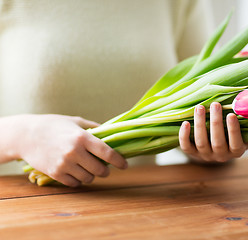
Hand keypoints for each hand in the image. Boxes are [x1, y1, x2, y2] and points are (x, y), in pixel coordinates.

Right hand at [10, 114, 126, 186]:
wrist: (27, 135)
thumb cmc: (54, 125)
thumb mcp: (76, 121)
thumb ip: (95, 128)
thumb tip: (112, 133)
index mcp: (82, 137)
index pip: (107, 153)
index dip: (119, 161)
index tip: (125, 165)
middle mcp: (75, 152)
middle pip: (100, 170)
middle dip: (105, 170)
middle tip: (104, 168)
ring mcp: (64, 164)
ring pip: (88, 178)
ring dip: (92, 175)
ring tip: (89, 169)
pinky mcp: (55, 173)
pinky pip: (75, 183)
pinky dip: (78, 180)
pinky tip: (77, 172)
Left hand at [179, 102, 247, 163]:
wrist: (215, 147)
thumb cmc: (235, 135)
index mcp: (236, 151)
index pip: (235, 143)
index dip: (233, 130)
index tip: (231, 114)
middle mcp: (220, 156)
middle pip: (217, 142)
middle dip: (215, 123)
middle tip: (214, 104)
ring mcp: (205, 155)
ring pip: (201, 142)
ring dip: (199, 124)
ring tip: (200, 107)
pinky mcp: (192, 153)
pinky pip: (186, 147)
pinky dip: (184, 135)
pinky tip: (185, 122)